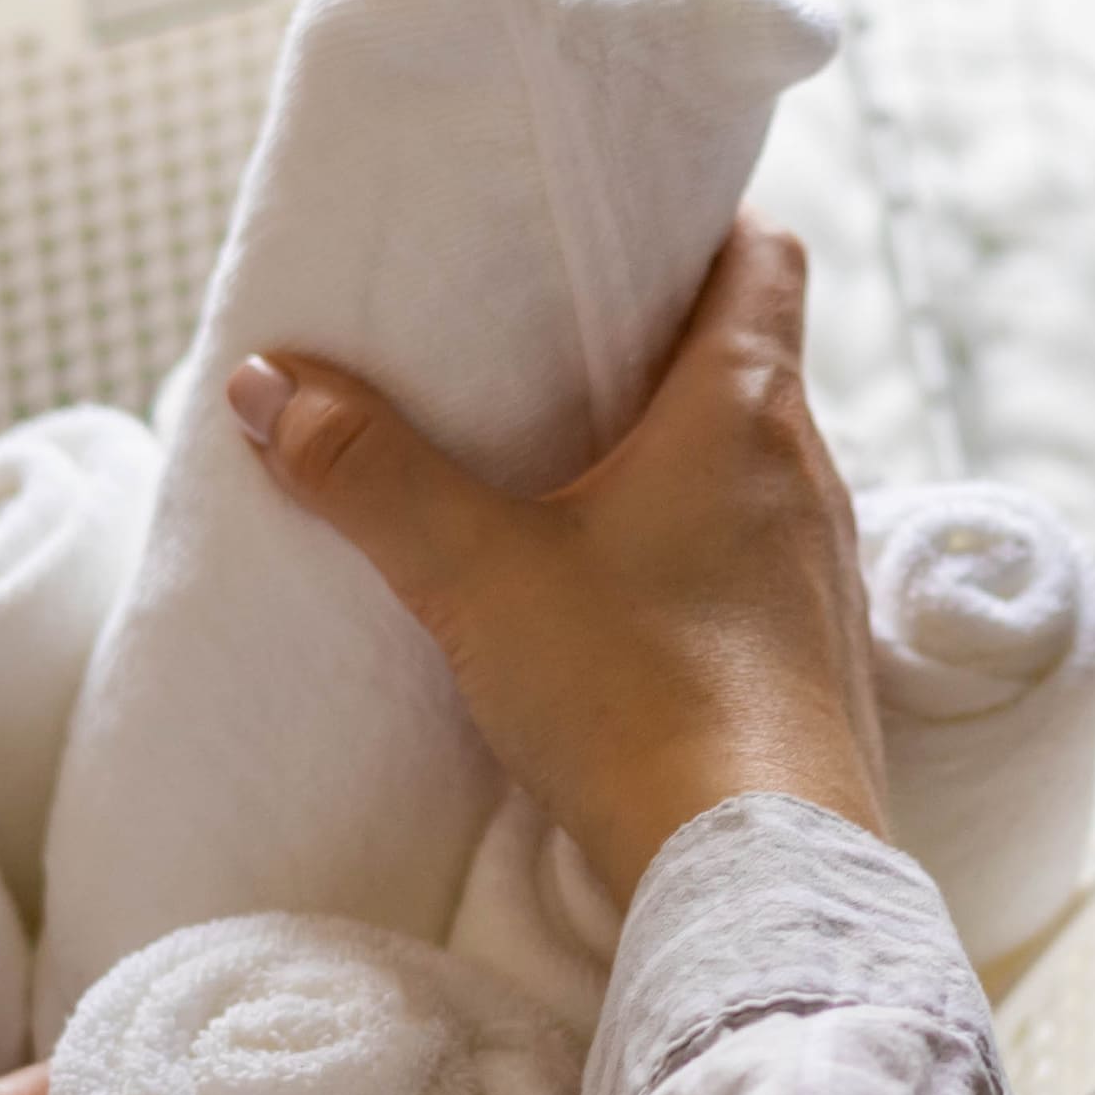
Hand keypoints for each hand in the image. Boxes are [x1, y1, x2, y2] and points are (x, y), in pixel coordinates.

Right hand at [224, 216, 887, 896]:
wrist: (760, 869)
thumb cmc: (637, 697)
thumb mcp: (476, 574)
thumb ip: (371, 473)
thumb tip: (268, 385)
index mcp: (748, 409)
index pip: (767, 257)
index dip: (708, 224)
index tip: (628, 227)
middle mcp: (811, 474)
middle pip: (752, 362)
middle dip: (660, 345)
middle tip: (555, 348)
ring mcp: (825, 574)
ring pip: (756, 470)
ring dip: (677, 459)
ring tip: (568, 477)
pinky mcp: (819, 662)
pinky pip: (759, 567)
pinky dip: (696, 555)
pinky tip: (618, 603)